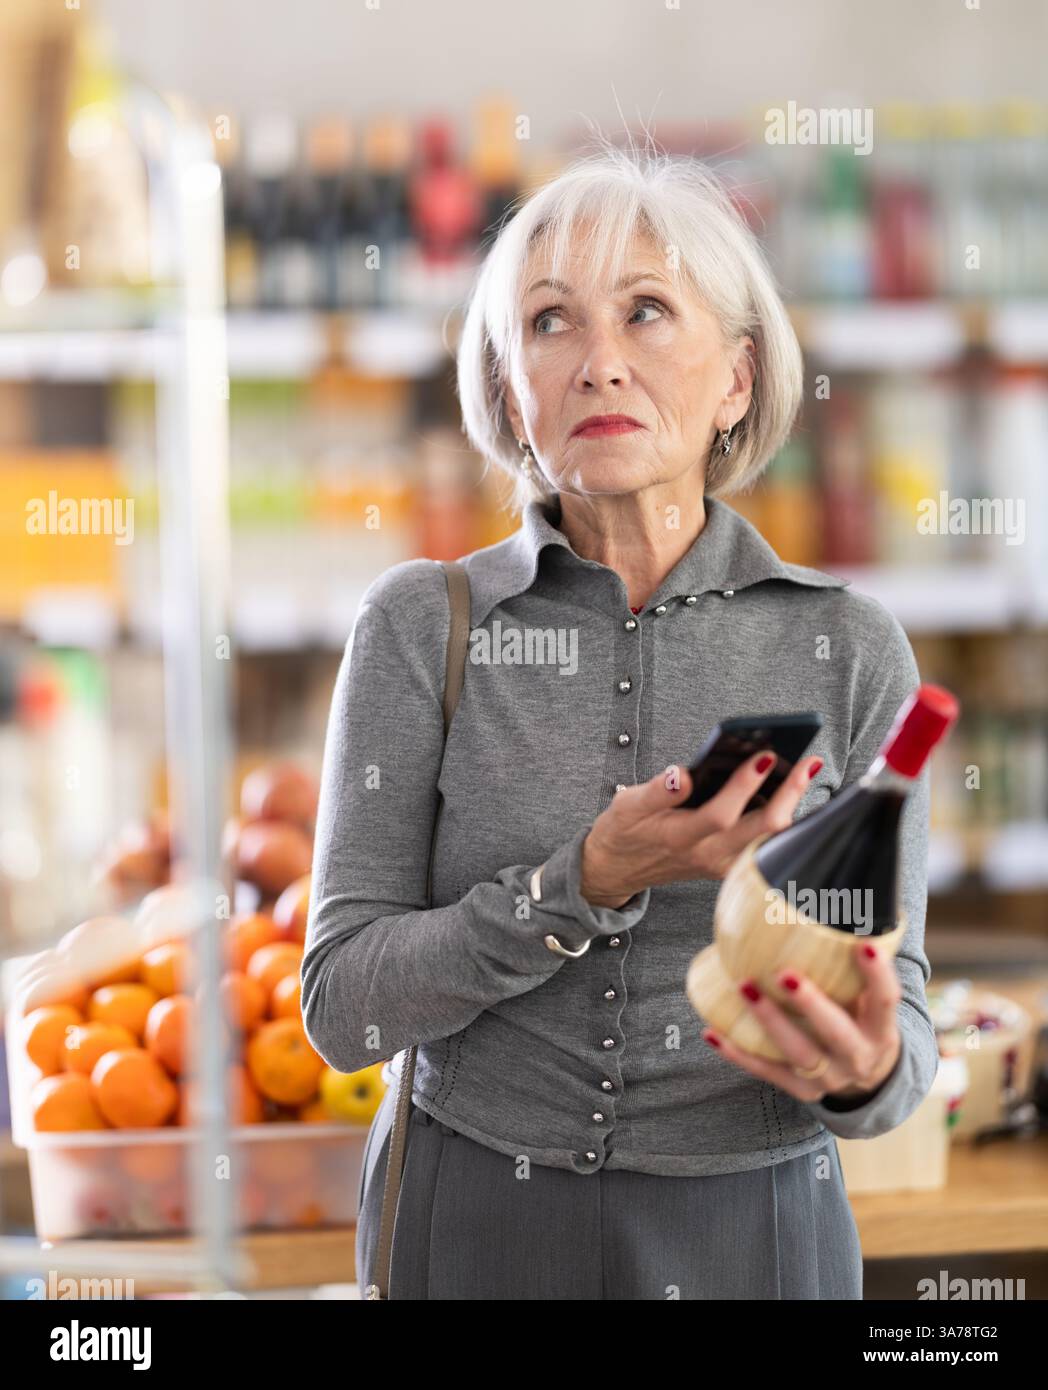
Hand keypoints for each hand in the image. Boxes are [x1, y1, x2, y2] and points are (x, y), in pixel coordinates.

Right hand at [580, 752, 823, 907]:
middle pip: (761, 829)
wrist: (619, 868)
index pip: (721, 814)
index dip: (745, 785)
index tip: (765, 755)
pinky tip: (789, 791)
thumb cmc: (625, 831)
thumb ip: (656, 792)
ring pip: (770, 839)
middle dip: (789, 793)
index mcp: (680, 837)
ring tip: (804, 769)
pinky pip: (765, 843)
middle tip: (806, 761)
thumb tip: (681, 774)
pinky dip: (782, 818)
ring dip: (791, 805)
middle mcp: (708, 854)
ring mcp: (723, 863)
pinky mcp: (730, 866)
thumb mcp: (627, 806)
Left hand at [700, 938, 902, 1103]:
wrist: (867, 1079)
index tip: (863, 942)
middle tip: (785, 974)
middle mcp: (859, 1058)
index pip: (885, 1000)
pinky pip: (766, 1071)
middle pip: (837, 1033)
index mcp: (882, 1030)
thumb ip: (853, 965)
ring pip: (798, 1053)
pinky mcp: (801, 1090)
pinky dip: (737, 1053)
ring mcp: (830, 1078)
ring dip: (770, 1021)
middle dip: (812, 1004)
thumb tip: (830, 899)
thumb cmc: (861, 1019)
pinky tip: (712, 1032)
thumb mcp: (869, 1000)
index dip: (877, 974)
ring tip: (744, 987)